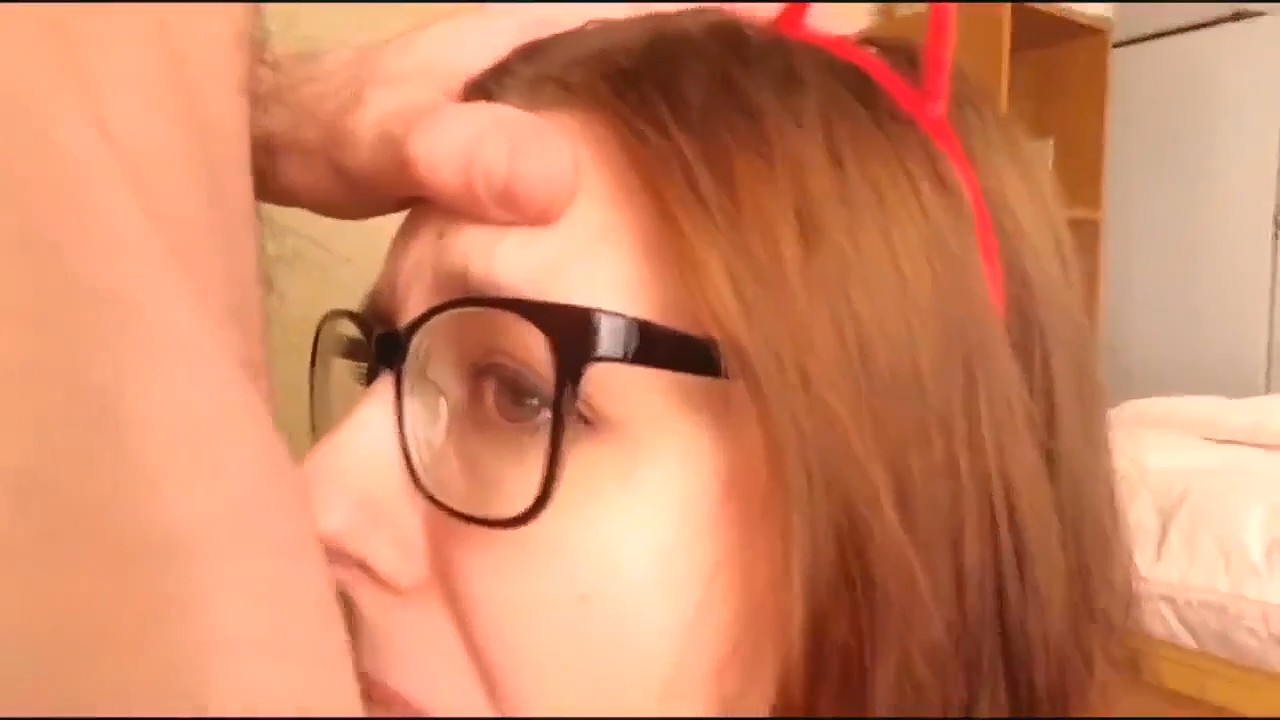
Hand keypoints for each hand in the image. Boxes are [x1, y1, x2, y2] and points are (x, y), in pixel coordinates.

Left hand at [251, 3, 797, 222]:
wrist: (302, 140)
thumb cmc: (344, 127)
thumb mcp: (396, 139)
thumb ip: (462, 154)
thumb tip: (557, 184)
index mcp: (558, 31)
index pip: (670, 13)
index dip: (743, 24)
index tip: (821, 48)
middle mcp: (573, 52)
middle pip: (684, 50)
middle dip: (754, 74)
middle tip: (829, 123)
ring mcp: (567, 94)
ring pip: (663, 96)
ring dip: (719, 118)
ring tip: (792, 173)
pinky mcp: (554, 137)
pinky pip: (630, 139)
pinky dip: (669, 160)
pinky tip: (695, 208)